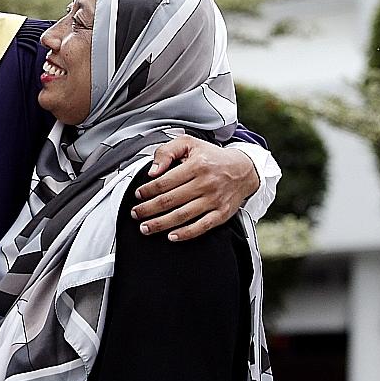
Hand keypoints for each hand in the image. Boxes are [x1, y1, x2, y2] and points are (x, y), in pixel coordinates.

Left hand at [130, 137, 259, 241]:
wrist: (243, 169)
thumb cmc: (213, 157)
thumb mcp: (190, 144)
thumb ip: (167, 152)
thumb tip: (153, 171)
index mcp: (196, 165)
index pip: (165, 182)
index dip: (147, 191)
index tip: (138, 195)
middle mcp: (206, 183)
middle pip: (170, 200)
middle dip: (148, 209)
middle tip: (136, 214)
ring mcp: (214, 200)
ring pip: (182, 215)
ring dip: (160, 224)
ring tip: (146, 227)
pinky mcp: (221, 214)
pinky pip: (201, 227)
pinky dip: (185, 234)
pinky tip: (171, 236)